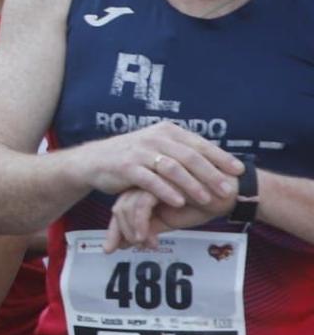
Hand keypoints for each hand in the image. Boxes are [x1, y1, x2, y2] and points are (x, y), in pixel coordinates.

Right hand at [72, 120, 240, 212]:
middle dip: (211, 174)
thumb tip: (216, 160)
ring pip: (172, 168)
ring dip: (192, 185)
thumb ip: (182, 151)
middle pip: (189, 156)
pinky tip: (179, 202)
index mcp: (167, 131)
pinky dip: (166, 191)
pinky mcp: (127, 167)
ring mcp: (140, 152)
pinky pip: (150, 180)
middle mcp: (154, 138)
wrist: (95, 160)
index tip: (239, 170)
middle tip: (227, 189)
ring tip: (206, 199)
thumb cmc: (133, 157)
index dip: (220, 157)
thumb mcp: (158, 147)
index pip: (199, 144)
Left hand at [103, 185, 224, 251]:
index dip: (116, 229)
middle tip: (121, 249)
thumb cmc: (201, 205)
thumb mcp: (170, 220)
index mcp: (146, 188)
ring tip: (142, 245)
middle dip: (117, 231)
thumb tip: (123, 244)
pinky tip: (150, 240)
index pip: (122, 207)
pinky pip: (143, 204)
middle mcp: (146, 182)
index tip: (112, 248)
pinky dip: (142, 224)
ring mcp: (153, 180)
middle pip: (120, 205)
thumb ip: (149, 228)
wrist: (229, 193)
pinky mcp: (162, 182)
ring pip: (127, 205)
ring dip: (132, 230)